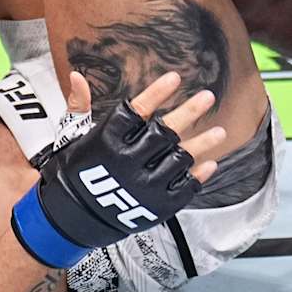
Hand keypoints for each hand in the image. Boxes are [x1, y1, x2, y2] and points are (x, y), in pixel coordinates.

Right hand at [11, 69, 225, 268]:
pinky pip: (185, 188)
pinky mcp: (156, 205)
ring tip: (220, 132)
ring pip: (181, 159)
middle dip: (190, 112)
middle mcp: (128, 161)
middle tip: (207, 97)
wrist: (71, 216)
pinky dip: (199, 176)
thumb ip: (81, 105)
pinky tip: (210, 163)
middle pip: (166, 131)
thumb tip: (77, 76)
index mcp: (108, 140)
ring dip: (203, 144)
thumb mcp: (73, 136)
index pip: (138, 109)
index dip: (157, 93)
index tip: (175, 78)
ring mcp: (145, 184)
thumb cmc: (76, 172)